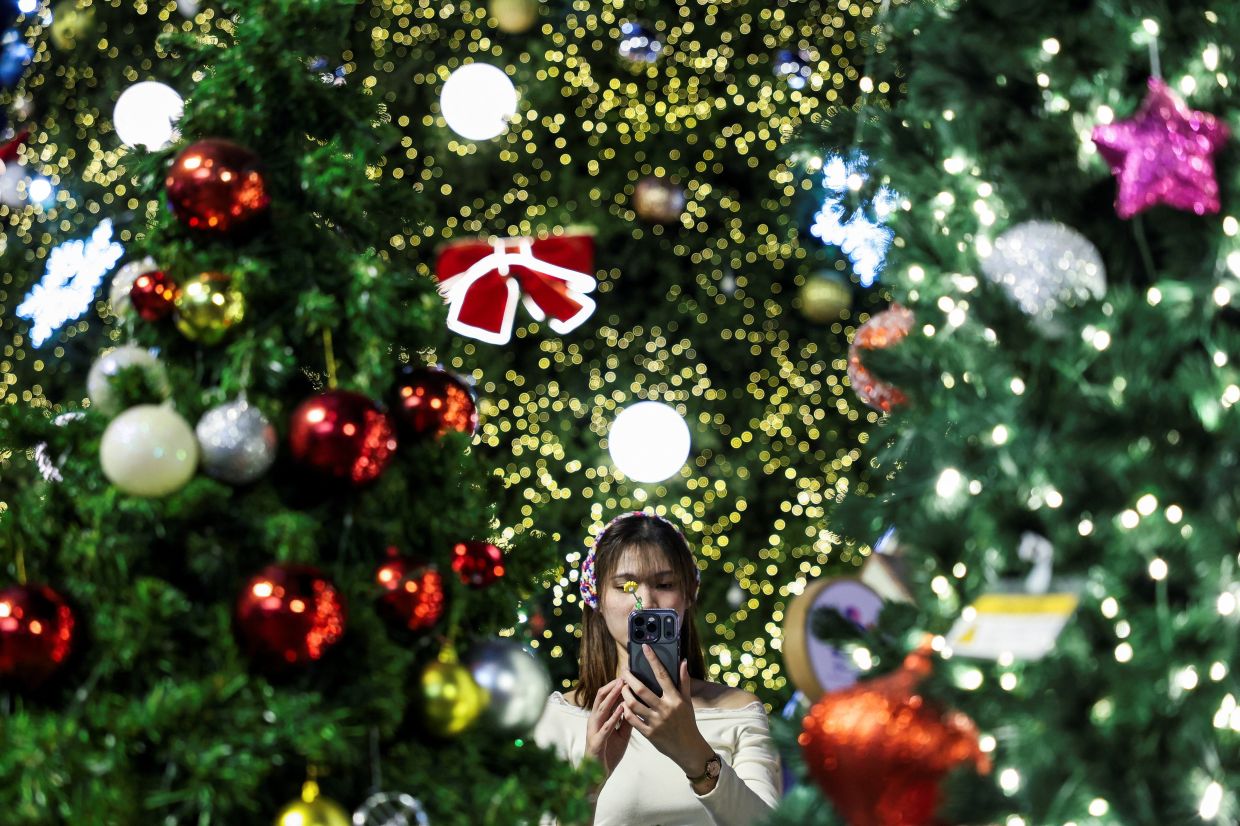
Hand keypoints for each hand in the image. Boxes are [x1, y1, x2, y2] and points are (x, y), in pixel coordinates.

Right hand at [583, 678, 631, 777]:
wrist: (598, 774)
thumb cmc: (609, 752)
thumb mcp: (622, 733)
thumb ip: (627, 719)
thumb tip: (636, 705)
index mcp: (601, 717)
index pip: (607, 696)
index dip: (616, 685)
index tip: (628, 675)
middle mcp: (595, 720)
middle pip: (601, 697)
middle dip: (613, 686)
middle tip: (625, 675)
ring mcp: (594, 730)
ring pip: (601, 708)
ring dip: (612, 696)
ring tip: (621, 686)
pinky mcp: (597, 742)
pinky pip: (605, 727)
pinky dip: (613, 717)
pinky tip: (621, 709)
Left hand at [619, 646, 713, 776]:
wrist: (688, 748)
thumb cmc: (687, 722)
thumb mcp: (688, 701)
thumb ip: (684, 681)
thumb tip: (683, 662)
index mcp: (675, 699)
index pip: (662, 675)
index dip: (653, 659)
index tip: (645, 647)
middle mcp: (665, 709)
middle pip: (642, 689)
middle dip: (629, 678)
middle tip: (624, 672)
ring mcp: (656, 722)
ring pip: (633, 704)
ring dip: (624, 694)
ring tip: (622, 687)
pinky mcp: (649, 734)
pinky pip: (632, 720)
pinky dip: (626, 711)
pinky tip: (623, 704)